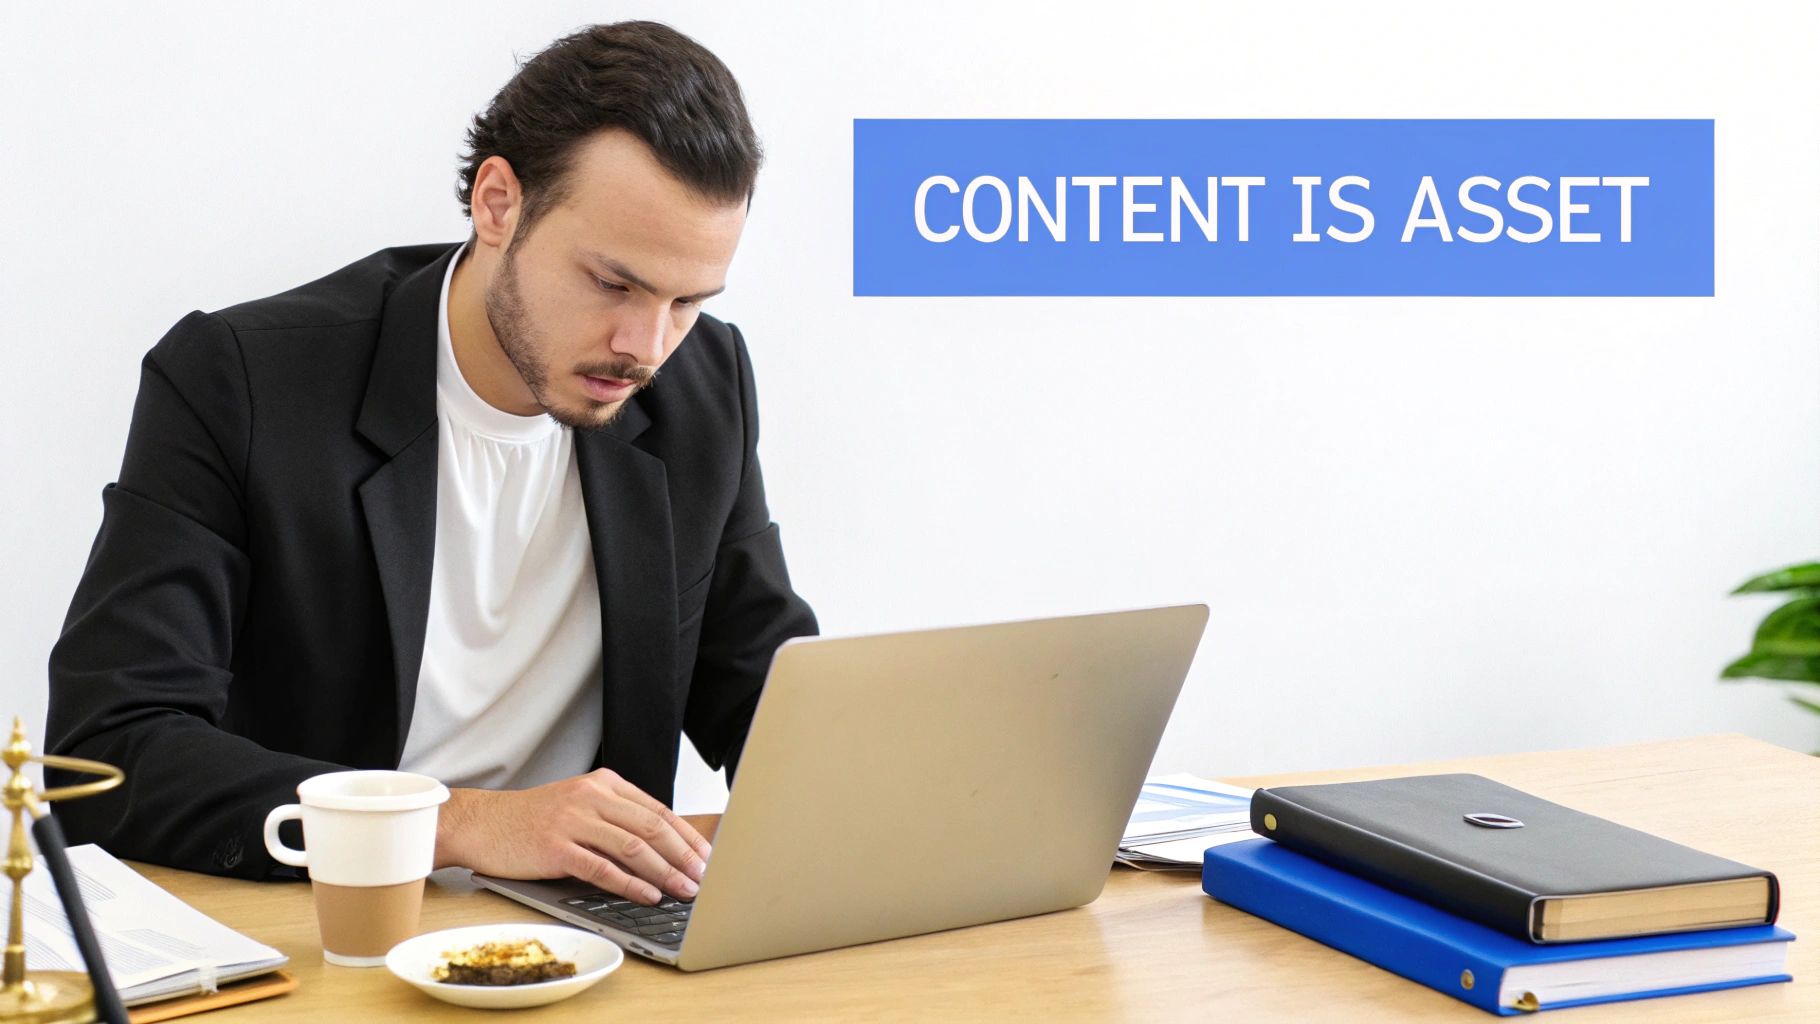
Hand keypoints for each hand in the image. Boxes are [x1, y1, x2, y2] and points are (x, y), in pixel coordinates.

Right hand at [434, 769, 711, 904]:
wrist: (482, 824)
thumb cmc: (533, 820)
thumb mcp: (579, 806)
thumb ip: (616, 819)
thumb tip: (662, 849)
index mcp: (604, 784)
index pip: (658, 810)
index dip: (687, 836)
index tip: (707, 857)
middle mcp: (592, 797)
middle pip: (652, 827)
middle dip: (684, 855)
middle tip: (703, 877)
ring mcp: (573, 820)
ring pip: (633, 847)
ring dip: (664, 872)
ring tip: (683, 890)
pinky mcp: (556, 846)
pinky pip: (602, 867)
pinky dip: (630, 883)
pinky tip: (647, 895)